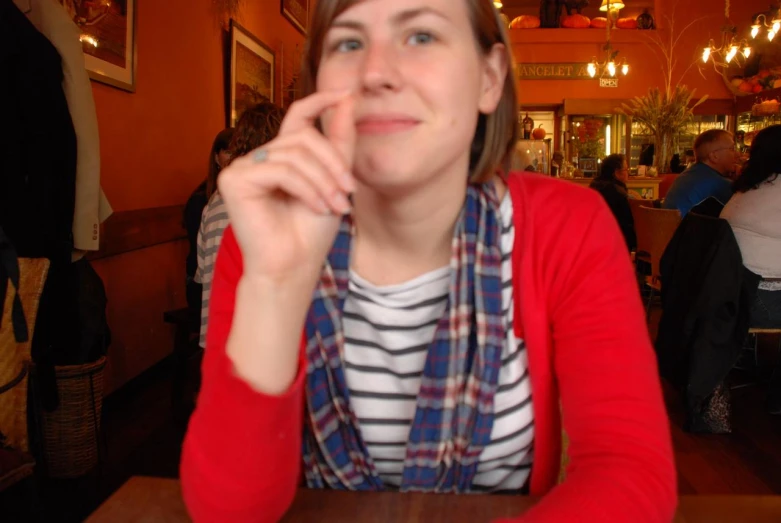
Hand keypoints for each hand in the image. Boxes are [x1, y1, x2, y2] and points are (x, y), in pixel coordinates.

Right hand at [218, 90, 356, 284]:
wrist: (295, 266)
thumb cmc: (311, 231)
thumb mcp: (334, 180)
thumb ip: (339, 141)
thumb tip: (347, 98)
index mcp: (282, 156)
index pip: (297, 116)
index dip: (320, 101)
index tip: (346, 93)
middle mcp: (260, 157)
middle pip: (303, 137)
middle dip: (332, 163)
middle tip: (348, 191)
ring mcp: (243, 167)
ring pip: (295, 154)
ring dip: (323, 181)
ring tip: (335, 205)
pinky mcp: (235, 179)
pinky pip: (281, 170)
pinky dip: (305, 189)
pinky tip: (315, 207)